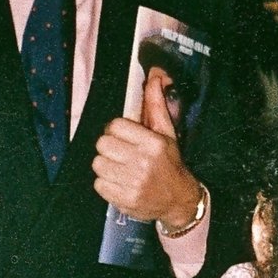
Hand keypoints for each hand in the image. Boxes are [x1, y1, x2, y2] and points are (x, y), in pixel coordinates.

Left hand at [93, 76, 201, 225]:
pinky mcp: (125, 200)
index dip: (115, 131)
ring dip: (106, 166)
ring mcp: (133, 182)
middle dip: (109, 148)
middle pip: (103, 144)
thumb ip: (156, 105)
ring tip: (120, 169)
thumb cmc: (170, 163)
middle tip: (120, 154)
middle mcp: (143, 162)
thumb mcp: (167, 133)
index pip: (115, 126)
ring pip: (98, 164)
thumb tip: (155, 77)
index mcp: (153, 143)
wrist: (179, 200)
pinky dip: (106, 184)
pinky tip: (120, 183)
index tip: (123, 138)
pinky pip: (99, 184)